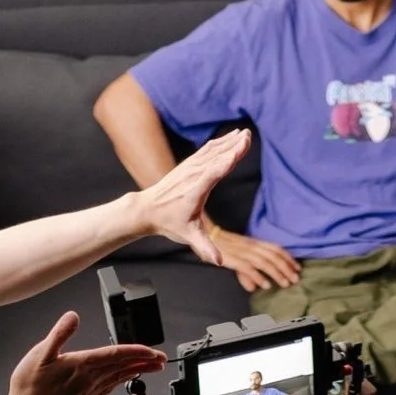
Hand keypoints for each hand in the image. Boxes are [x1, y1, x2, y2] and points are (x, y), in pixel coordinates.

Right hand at [0, 310, 159, 394]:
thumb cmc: (29, 388)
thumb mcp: (39, 354)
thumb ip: (59, 334)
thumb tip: (73, 316)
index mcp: (80, 365)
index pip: (115, 355)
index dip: (137, 351)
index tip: (153, 351)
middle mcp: (89, 380)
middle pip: (123, 367)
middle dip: (145, 362)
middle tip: (163, 359)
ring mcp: (88, 392)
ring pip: (119, 378)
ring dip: (137, 371)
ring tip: (153, 367)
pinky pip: (109, 388)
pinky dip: (122, 381)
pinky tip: (127, 379)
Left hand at [132, 127, 252, 264]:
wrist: (147, 209)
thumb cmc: (168, 223)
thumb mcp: (188, 236)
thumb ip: (204, 247)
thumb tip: (218, 261)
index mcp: (195, 191)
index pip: (215, 172)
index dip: (229, 159)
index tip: (241, 148)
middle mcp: (193, 175)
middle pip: (216, 156)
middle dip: (233, 145)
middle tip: (249, 135)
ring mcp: (190, 167)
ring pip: (212, 150)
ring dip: (229, 141)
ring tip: (244, 133)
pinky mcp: (188, 165)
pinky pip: (206, 150)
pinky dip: (220, 143)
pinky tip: (230, 138)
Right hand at [208, 224, 301, 292]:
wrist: (205, 236)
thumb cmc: (222, 246)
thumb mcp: (239, 255)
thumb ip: (248, 271)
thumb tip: (255, 286)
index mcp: (254, 242)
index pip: (276, 248)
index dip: (288, 258)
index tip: (297, 268)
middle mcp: (251, 246)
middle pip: (274, 256)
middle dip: (287, 268)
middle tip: (296, 279)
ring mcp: (243, 252)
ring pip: (265, 263)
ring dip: (277, 274)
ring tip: (286, 283)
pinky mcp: (234, 259)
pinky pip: (249, 268)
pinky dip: (259, 276)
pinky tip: (266, 285)